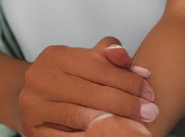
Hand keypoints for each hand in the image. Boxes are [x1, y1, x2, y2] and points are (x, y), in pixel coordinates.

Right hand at [12, 37, 155, 132]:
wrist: (36, 102)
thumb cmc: (70, 81)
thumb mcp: (87, 62)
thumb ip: (109, 57)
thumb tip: (128, 59)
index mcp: (53, 56)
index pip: (99, 68)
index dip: (128, 81)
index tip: (150, 93)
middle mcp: (39, 79)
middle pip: (92, 93)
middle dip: (126, 104)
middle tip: (150, 112)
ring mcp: (33, 106)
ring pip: (82, 117)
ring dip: (115, 123)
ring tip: (138, 127)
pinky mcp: (33, 130)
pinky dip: (93, 136)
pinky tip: (112, 135)